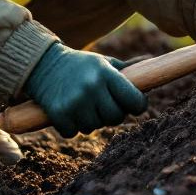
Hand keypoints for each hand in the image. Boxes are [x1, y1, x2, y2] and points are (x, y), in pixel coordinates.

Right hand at [23, 43, 147, 136]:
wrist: (42, 64)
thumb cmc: (81, 65)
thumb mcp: (103, 62)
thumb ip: (127, 69)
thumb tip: (153, 61)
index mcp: (106, 73)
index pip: (135, 101)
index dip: (137, 105)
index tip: (132, 104)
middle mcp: (92, 87)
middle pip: (115, 118)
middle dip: (111, 114)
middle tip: (102, 104)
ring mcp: (75, 102)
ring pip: (93, 127)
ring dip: (90, 121)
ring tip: (82, 105)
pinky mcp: (58, 114)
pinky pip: (73, 133)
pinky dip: (71, 127)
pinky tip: (68, 111)